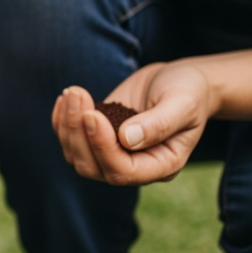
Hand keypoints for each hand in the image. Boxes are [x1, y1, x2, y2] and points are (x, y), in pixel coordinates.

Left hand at [53, 61, 216, 184]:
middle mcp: (135, 165)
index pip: (122, 171)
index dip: (101, 146)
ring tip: (72, 92)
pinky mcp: (100, 137)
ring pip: (76, 155)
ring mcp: (114, 153)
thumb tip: (126, 139)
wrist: (181, 80)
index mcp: (161, 165)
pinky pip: (71, 140)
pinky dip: (62, 121)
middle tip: (77, 94)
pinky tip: (65, 98)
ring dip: (67, 125)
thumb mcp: (182, 103)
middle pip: (92, 167)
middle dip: (77, 133)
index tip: (92, 114)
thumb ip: (159, 123)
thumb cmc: (189, 91)